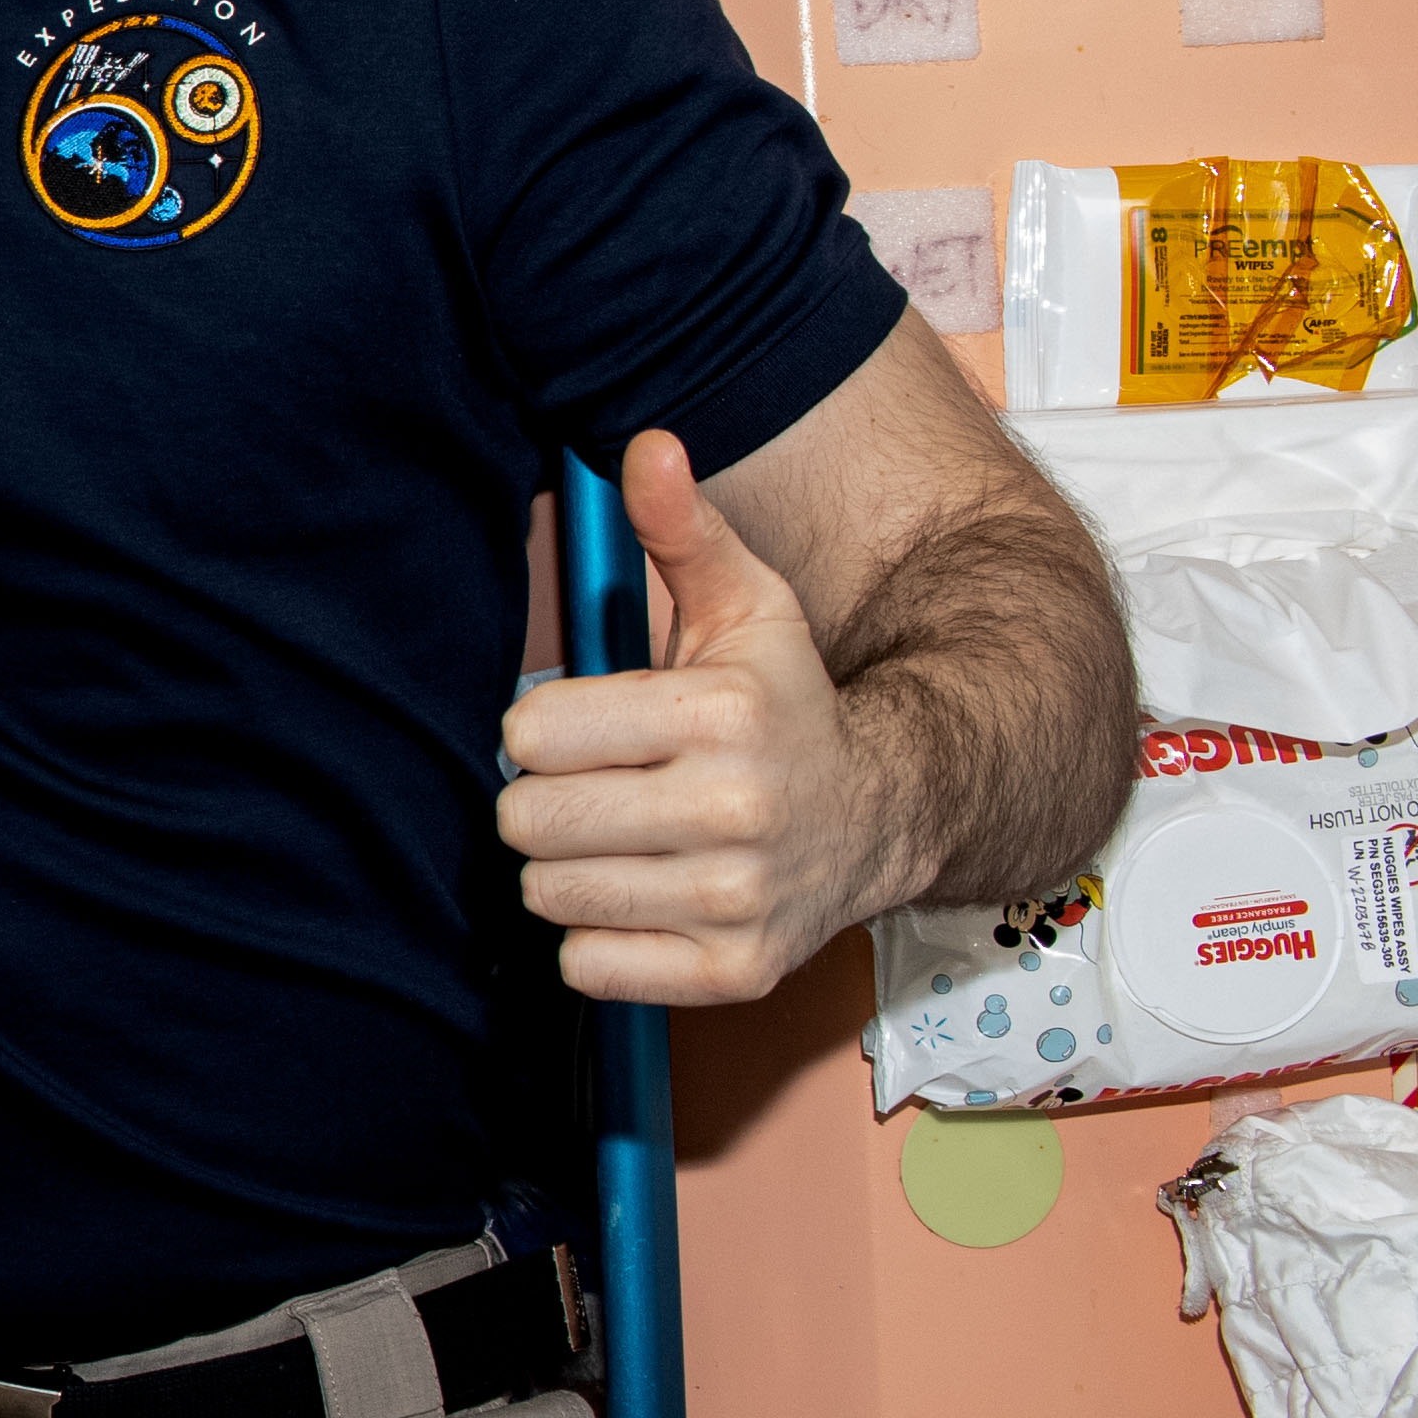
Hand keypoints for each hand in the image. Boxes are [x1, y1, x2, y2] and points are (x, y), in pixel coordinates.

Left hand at [499, 429, 888, 1006]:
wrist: (888, 814)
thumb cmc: (788, 706)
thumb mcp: (746, 608)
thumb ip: (683, 531)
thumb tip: (646, 444)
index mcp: (719, 716)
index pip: (528, 736)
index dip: (546, 732)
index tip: (593, 732)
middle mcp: (733, 812)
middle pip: (528, 821)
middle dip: (549, 802)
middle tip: (604, 790)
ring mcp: (736, 900)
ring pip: (550, 895)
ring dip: (570, 871)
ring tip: (628, 841)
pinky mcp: (734, 973)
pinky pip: (587, 966)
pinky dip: (598, 940)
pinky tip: (646, 898)